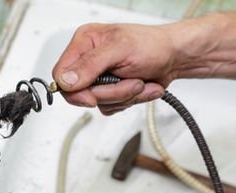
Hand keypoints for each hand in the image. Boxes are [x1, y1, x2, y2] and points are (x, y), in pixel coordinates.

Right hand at [52, 23, 175, 114]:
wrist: (175, 57)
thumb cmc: (152, 45)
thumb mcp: (119, 50)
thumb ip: (90, 65)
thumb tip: (65, 80)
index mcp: (84, 43)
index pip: (61, 74)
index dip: (74, 90)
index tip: (92, 96)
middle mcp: (88, 60)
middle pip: (80, 93)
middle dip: (110, 93)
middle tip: (130, 81)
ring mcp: (99, 78)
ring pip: (98, 103)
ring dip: (124, 96)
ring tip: (140, 81)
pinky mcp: (110, 91)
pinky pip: (110, 107)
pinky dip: (129, 101)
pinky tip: (141, 86)